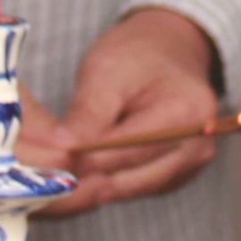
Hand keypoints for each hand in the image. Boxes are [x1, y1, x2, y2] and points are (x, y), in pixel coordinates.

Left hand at [15, 7, 219, 217]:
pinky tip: (83, 170)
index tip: (45, 161)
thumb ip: (87, 113)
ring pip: (129, 188)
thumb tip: (60, 151)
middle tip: (43, 175)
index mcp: (187, 112)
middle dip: (85, 176)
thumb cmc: (138, 55)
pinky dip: (108, 180)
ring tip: (57, 173)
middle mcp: (198, 146)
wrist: (168, 51)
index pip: (127, 150)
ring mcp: (191, 165)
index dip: (83, 157)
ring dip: (94, 182)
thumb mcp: (106, 70)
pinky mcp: (177, 176)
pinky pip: (135, 188)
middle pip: (130, 176)